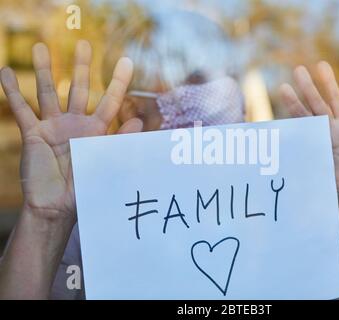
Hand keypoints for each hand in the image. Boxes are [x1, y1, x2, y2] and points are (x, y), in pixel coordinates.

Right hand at [0, 40, 142, 223]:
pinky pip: (21, 109)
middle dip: (81, 67)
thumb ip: (120, 142)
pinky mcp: (33, 133)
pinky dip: (12, 91)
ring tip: (40, 47)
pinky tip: (5, 72)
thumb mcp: (105, 164)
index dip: (119, 81)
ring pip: (48, 92)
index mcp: (97, 131)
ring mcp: (53, 126)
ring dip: (43, 70)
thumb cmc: (84, 188)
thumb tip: (137, 120)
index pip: (110, 101)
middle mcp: (75, 124)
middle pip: (79, 89)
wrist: (56, 206)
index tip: (127, 60)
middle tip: (84, 44)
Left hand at [280, 61, 338, 215]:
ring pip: (336, 100)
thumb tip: (279, 159)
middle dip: (308, 87)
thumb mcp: (317, 173)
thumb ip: (303, 162)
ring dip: (329, 83)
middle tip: (298, 69)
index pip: (301, 117)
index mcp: (316, 139)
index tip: (283, 87)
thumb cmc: (338, 189)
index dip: (293, 102)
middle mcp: (330, 130)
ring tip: (321, 64)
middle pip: (316, 103)